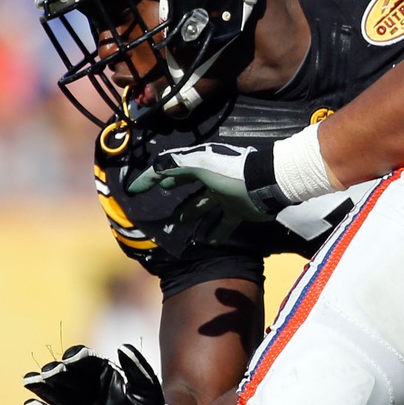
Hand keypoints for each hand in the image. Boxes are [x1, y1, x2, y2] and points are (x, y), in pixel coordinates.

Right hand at [23, 345, 173, 404]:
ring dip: (43, 388)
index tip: (72, 358)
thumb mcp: (148, 388)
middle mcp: (87, 390)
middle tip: (51, 371)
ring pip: (56, 396)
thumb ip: (137, 367)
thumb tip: (124, 346)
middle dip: (57, 372)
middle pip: (66, 377)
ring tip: (30, 380)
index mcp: (103, 376)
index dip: (76, 357)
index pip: (85, 361)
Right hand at [127, 142, 288, 227]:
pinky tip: (206, 241)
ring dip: (190, 214)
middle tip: (156, 206)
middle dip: (171, 193)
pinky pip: (223, 223)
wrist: (269, 184)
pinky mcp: (237, 210)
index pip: (169, 168)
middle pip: (186, 185)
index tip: (134, 190)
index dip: (151, 178)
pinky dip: (215, 232)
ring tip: (177, 224)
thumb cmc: (232, 172)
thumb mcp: (201, 164)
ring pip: (202, 206)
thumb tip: (155, 168)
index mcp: (200, 163)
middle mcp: (210, 177)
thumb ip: (177, 164)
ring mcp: (224, 194)